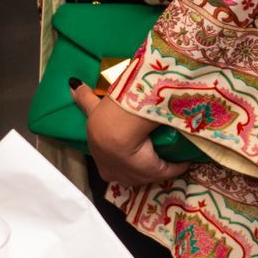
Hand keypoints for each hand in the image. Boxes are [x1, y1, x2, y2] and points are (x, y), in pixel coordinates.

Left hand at [70, 83, 190, 185]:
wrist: (117, 130)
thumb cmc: (105, 118)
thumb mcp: (93, 107)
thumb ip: (83, 97)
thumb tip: (72, 83)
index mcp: (100, 158)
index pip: (108, 164)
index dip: (116, 158)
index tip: (127, 147)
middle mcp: (117, 171)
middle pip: (128, 172)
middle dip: (136, 165)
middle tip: (150, 148)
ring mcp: (135, 175)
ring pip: (148, 173)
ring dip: (158, 164)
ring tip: (170, 152)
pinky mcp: (154, 172)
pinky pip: (167, 171)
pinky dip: (176, 165)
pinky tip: (185, 159)